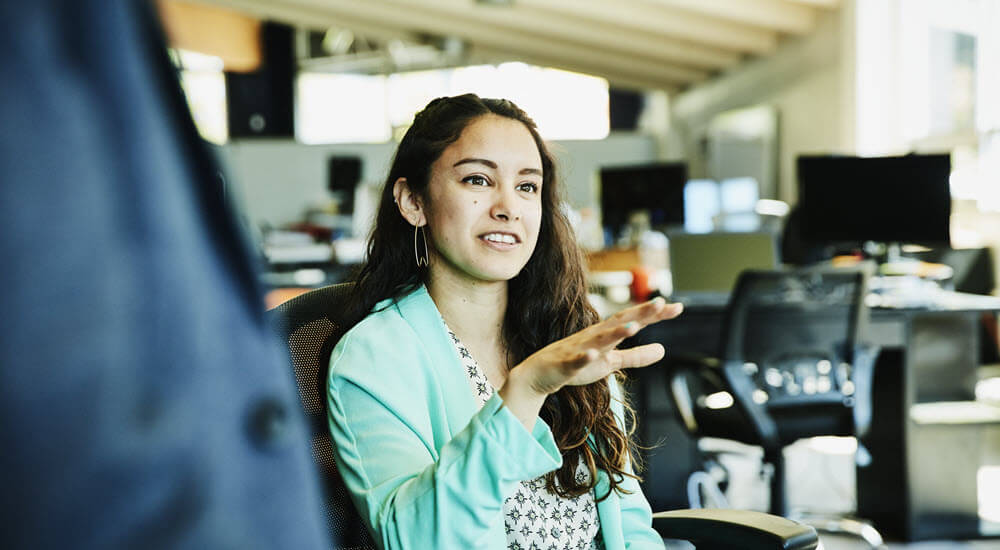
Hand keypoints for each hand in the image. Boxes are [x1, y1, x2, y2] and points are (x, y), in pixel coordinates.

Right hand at [513, 297, 682, 396]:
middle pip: (620, 322)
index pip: (634, 320)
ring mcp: (580, 349)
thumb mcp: (611, 362)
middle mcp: (594, 337)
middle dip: (639, 313)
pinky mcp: (566, 364)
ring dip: (616, 333)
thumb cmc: (576, 364)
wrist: (539, 374)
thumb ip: (636, 356)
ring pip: (600, 340)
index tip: (678, 307)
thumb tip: (663, 350)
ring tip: (634, 327)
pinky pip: (576, 361)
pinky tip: (593, 355)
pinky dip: (584, 358)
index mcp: (606, 335)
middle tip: (660, 302)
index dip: (654, 314)